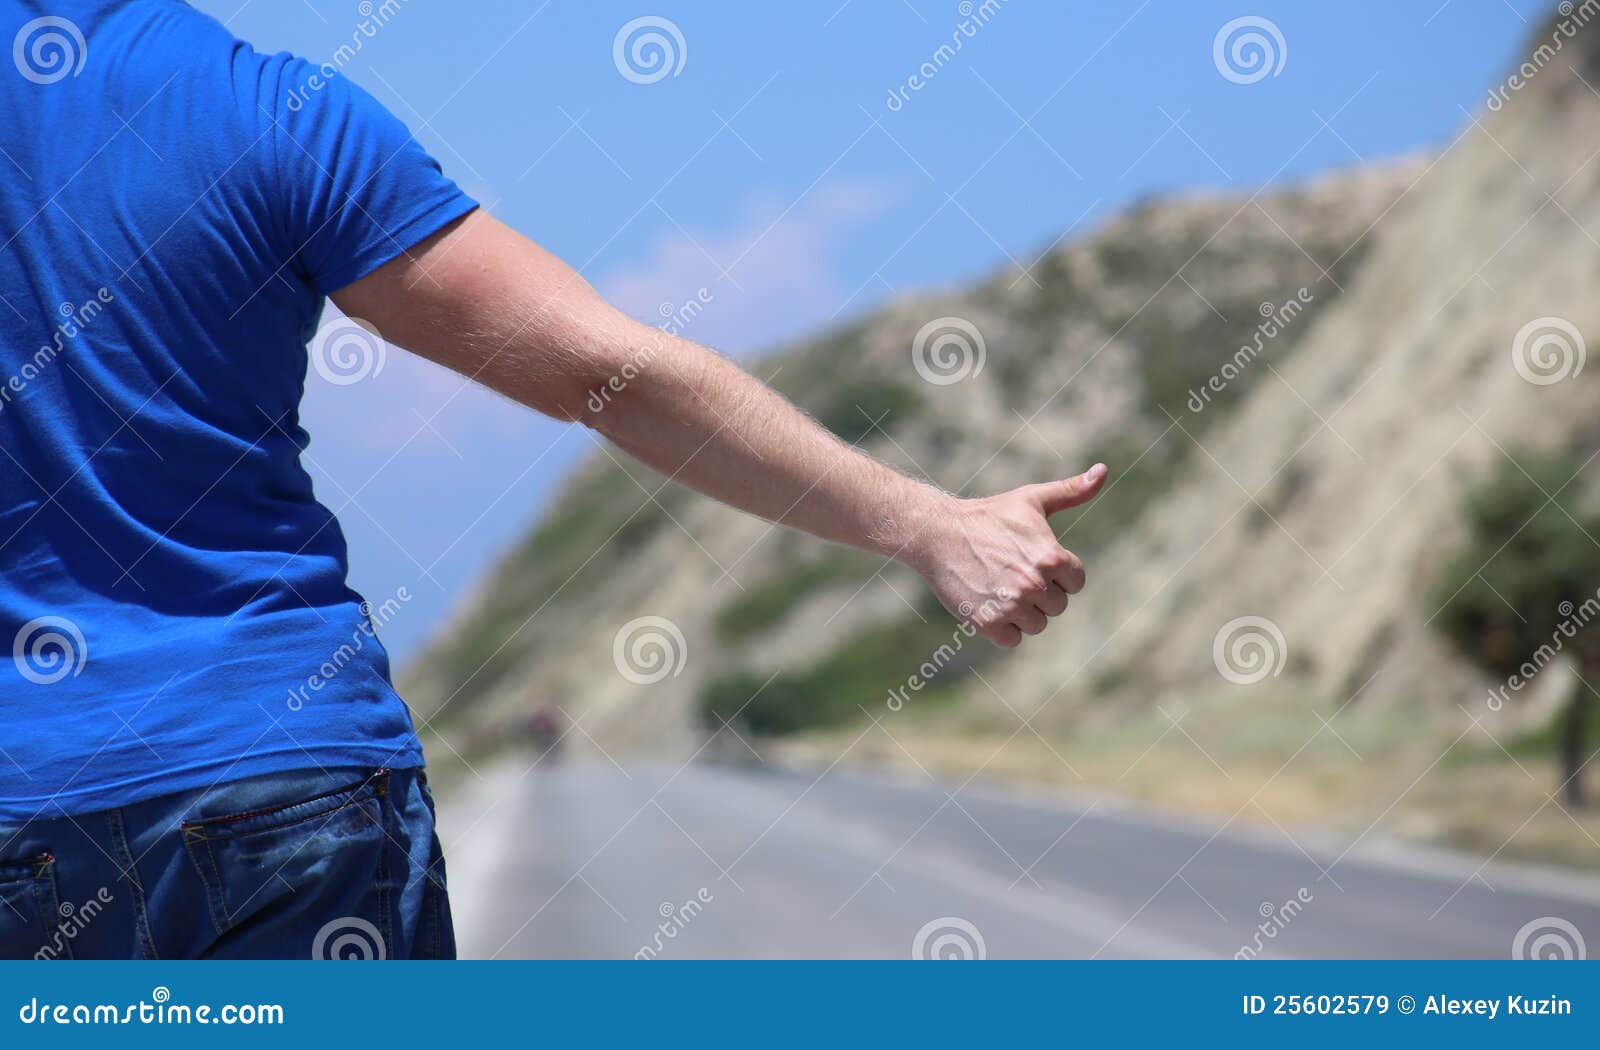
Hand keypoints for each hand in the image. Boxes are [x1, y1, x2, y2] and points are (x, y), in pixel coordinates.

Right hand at [906, 464, 1107, 646]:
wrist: (938, 532)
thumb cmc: (988, 515)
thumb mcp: (1031, 499)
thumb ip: (1072, 491)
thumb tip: (1103, 471)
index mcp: (1052, 557)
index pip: (1075, 583)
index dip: (1057, 573)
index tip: (1032, 560)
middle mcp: (1034, 584)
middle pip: (1056, 606)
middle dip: (1040, 593)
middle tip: (1011, 572)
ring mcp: (1011, 606)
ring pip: (1036, 625)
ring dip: (1022, 612)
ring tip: (999, 586)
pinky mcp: (987, 623)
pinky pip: (1011, 639)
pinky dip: (1001, 628)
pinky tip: (988, 602)